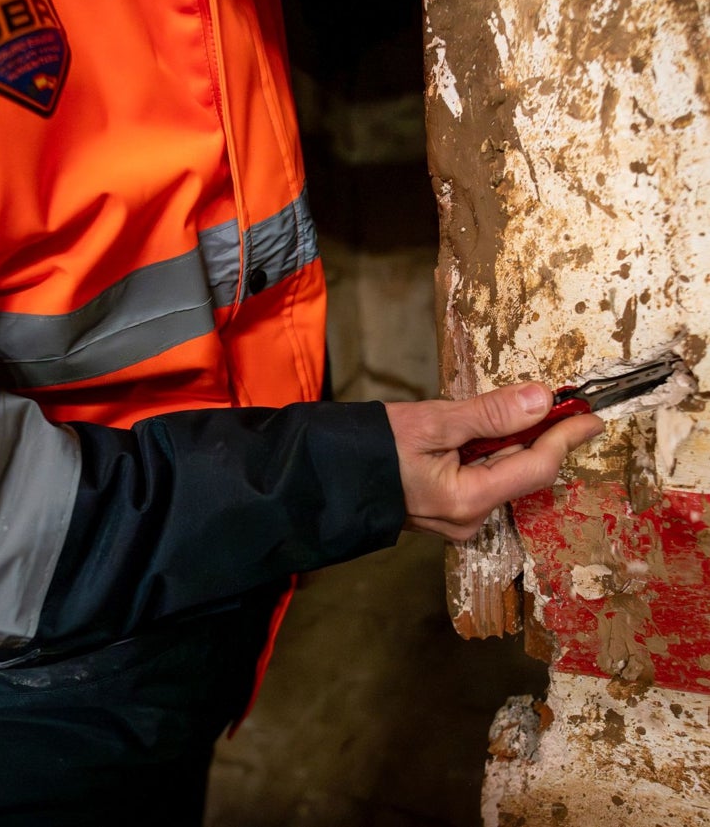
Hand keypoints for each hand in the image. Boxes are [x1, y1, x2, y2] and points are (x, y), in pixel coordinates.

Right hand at [384, 383, 604, 541]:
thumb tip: (541, 399)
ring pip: (505, 475)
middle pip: (523, 472)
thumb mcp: (431, 421)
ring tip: (506, 411)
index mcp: (467, 501)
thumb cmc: (371, 448)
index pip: (537, 467)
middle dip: (539, 435)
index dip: (567, 438)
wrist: (328, 478)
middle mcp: (470, 519)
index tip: (591, 416)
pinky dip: (492, 453)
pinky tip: (479, 434)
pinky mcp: (451, 513)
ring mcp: (460, 521)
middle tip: (551, 400)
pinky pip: (486, 480)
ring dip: (513, 442)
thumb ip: (489, 413)